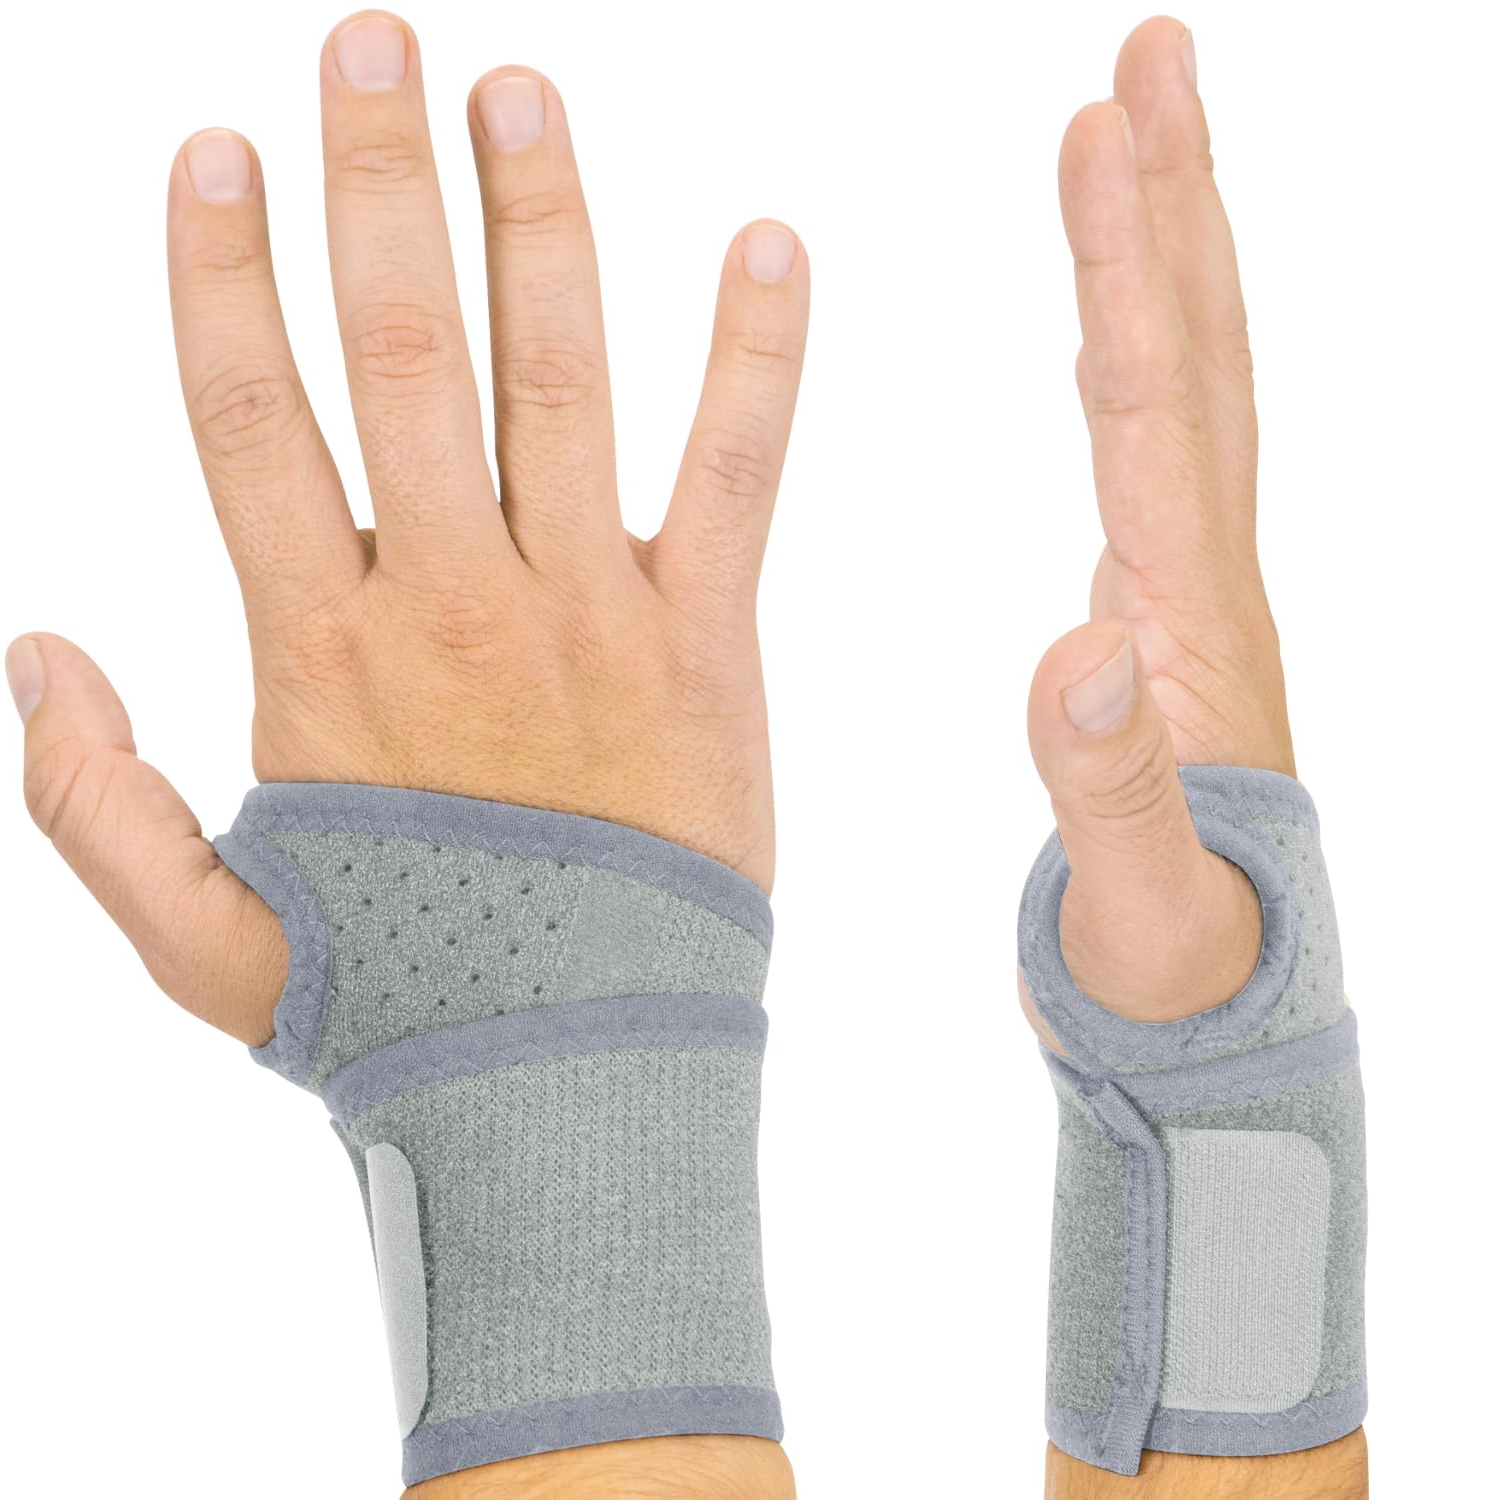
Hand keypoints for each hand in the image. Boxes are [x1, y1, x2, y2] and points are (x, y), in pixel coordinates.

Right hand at [5, 9, 807, 1047]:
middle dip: (378, 188)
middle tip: (374, 43)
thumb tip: (27, 645)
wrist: (577, 1074)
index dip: (223, 277)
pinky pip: (735, 472)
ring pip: (555, 384)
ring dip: (538, 226)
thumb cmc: (394, 1001)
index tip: (218, 151)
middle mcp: (450, 607)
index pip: (250, 425)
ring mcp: (587, 616)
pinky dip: (758, 355)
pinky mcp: (705, 644)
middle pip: (396, 358)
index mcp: (322, 659)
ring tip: (523, 92)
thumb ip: (88, 804)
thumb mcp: (202, 933)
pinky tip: (770, 239)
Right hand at [1023, 16, 1289, 1026]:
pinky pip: (1157, 444)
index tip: (1103, 135)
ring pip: (1190, 387)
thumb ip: (1109, 782)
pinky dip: (1136, 351)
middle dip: (1175, 201)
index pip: (1154, 419)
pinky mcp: (1164, 608)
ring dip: (1166, 254)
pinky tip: (1107, 320)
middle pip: (1200, 360)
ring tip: (1130, 140)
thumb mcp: (1137, 904)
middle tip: (1151, 58)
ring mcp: (1194, 590)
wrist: (1219, 1017)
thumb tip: (1080, 643)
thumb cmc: (1170, 971)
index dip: (1127, 274)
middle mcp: (1209, 585)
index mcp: (1190, 631)